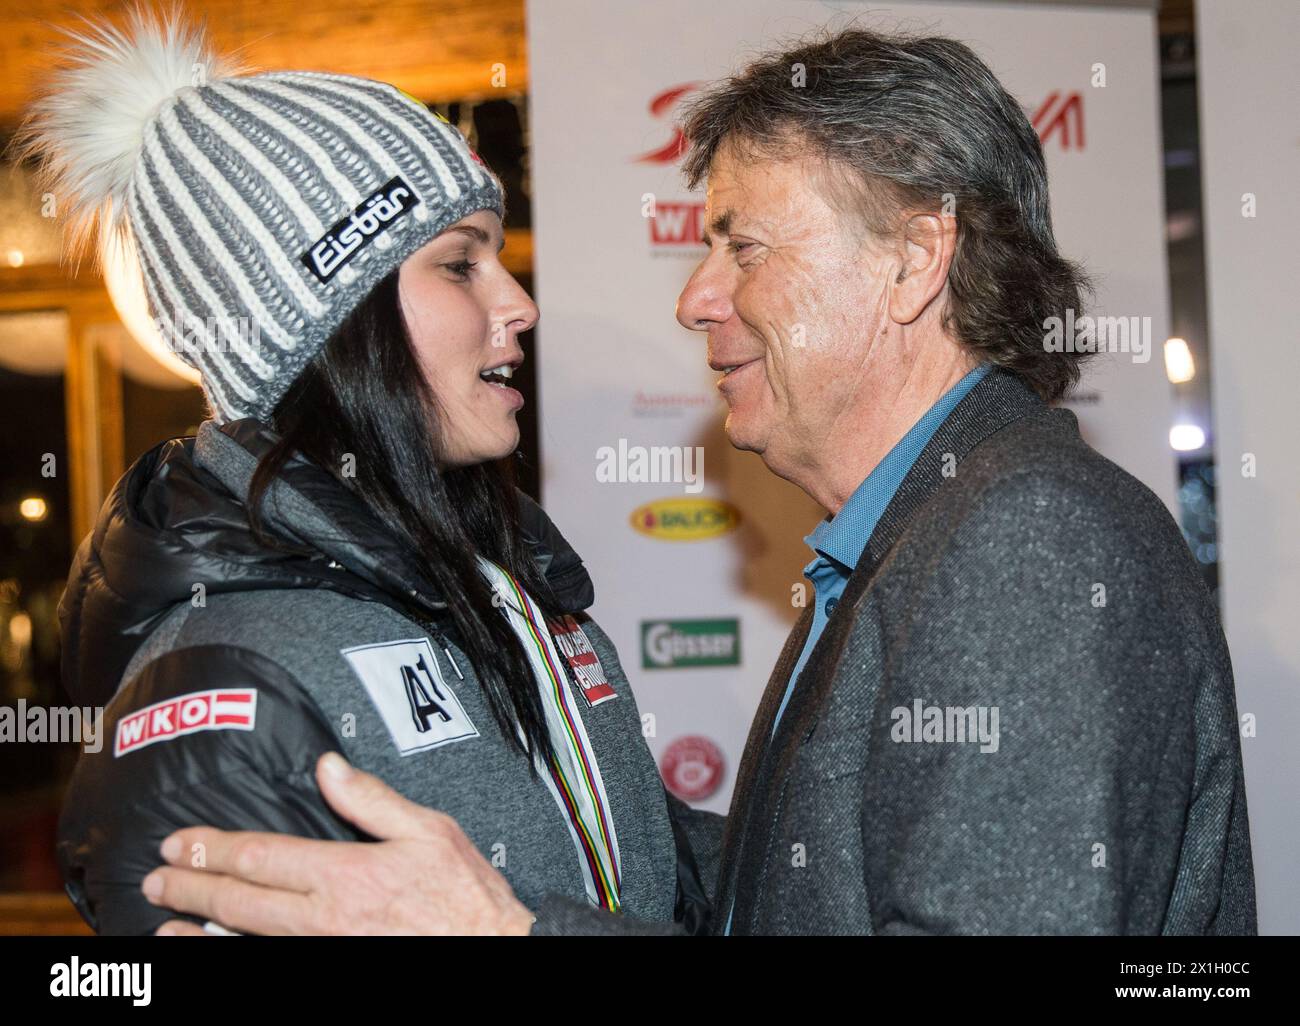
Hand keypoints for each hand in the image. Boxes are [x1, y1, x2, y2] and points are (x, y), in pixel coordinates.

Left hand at [142, 752, 535, 935]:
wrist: (490, 949)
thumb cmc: (465, 895)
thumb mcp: (428, 830)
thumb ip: (372, 800)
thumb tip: (329, 767)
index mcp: (346, 874)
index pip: (261, 857)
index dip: (212, 848)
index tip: (179, 840)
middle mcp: (326, 917)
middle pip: (241, 900)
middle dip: (192, 885)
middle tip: (156, 876)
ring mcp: (325, 949)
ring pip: (246, 939)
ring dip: (199, 930)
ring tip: (164, 922)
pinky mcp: (332, 967)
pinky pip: (270, 962)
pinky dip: (233, 956)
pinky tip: (212, 950)